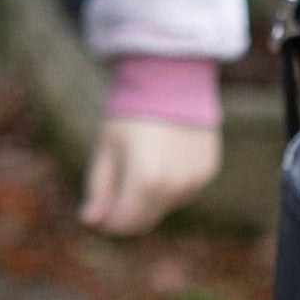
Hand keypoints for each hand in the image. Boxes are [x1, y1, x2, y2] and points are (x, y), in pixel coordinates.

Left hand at [78, 111, 219, 234]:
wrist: (170, 76)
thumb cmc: (130, 112)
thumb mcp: (106, 148)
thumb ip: (98, 189)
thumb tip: (90, 221)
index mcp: (146, 181)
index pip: (123, 223)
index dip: (105, 220)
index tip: (95, 208)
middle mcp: (176, 186)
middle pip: (145, 221)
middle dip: (125, 211)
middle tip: (114, 184)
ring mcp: (196, 179)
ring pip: (164, 206)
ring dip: (148, 197)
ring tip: (141, 158)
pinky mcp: (208, 171)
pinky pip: (182, 191)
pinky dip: (169, 184)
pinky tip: (163, 154)